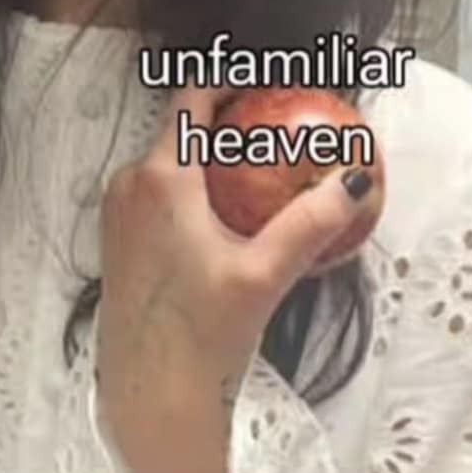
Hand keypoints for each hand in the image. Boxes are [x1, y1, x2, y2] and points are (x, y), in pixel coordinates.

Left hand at [97, 82, 372, 472]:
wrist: (147, 391)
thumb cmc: (202, 332)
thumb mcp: (264, 274)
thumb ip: (310, 223)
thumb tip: (355, 181)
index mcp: (161, 177)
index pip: (191, 99)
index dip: (228, 81)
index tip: (267, 82)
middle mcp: (130, 182)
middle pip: (180, 128)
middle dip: (225, 121)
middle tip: (275, 126)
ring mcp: (117, 209)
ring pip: (167, 161)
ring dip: (207, 155)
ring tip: (257, 165)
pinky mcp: (116, 235)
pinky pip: (155, 190)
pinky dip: (189, 185)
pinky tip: (226, 209)